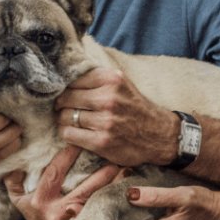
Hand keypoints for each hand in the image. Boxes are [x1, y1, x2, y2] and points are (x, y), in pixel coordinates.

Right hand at [4, 144, 126, 219]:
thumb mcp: (20, 205)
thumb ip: (15, 185)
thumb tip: (14, 167)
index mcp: (39, 203)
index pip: (54, 174)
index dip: (66, 157)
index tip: (77, 144)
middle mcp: (57, 214)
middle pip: (83, 191)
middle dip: (100, 175)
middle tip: (114, 161)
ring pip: (97, 204)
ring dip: (112, 188)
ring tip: (126, 173)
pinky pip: (103, 216)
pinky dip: (114, 204)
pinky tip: (125, 193)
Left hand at [54, 68, 178, 167]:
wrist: (159, 134)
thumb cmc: (135, 108)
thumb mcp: (122, 84)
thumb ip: (98, 79)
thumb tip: (65, 79)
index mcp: (113, 79)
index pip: (74, 79)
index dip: (66, 87)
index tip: (65, 93)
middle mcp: (109, 98)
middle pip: (67, 97)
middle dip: (61, 104)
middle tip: (61, 108)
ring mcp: (106, 121)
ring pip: (66, 116)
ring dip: (63, 119)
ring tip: (69, 120)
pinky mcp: (102, 141)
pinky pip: (69, 134)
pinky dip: (67, 133)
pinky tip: (73, 132)